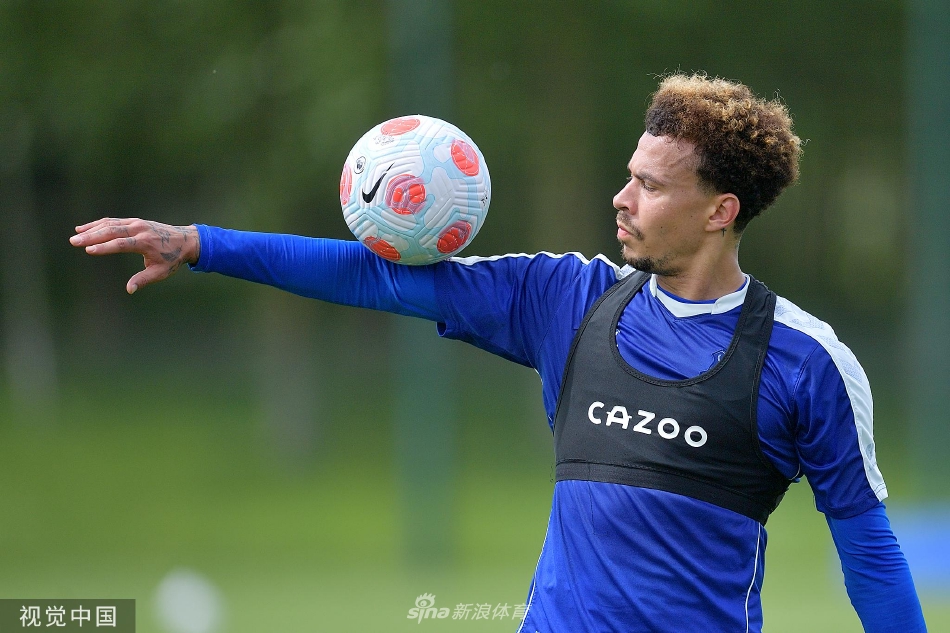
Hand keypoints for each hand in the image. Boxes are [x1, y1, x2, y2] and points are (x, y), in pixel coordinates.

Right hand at [70, 217, 199, 293]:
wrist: (185, 240)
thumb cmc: (172, 259)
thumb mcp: (161, 272)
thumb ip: (144, 279)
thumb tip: (129, 289)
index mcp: (145, 242)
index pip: (121, 244)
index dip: (104, 247)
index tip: (88, 250)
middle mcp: (140, 229)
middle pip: (112, 231)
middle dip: (92, 236)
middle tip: (74, 241)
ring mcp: (137, 223)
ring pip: (111, 224)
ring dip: (92, 229)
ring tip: (76, 235)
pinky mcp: (135, 221)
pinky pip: (114, 221)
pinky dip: (99, 224)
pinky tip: (85, 228)